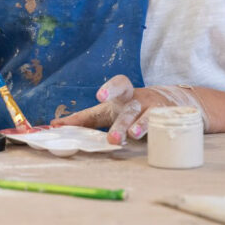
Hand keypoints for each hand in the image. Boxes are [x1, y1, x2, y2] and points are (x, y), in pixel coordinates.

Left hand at [50, 75, 209, 143]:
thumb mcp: (106, 111)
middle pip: (130, 109)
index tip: (100, 96)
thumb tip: (54, 124)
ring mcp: (156, 110)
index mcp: (122, 96)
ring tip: (134, 135)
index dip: (110, 88)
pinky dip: (161, 133)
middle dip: (121, 123)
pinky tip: (159, 140)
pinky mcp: (170, 120)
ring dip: (141, 126)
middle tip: (112, 138)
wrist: (168, 103)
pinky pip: (166, 126)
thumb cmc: (127, 108)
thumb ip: (83, 119)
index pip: (119, 84)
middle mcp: (139, 100)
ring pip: (148, 117)